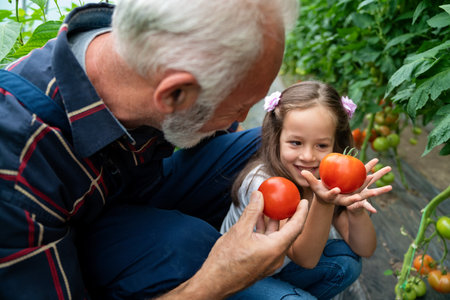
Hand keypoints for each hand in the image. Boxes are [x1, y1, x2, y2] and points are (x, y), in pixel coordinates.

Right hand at [190, 191, 308, 297]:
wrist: (215, 283)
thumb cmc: (226, 259)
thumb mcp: (239, 230)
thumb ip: (252, 211)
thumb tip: (259, 194)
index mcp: (275, 249)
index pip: (296, 228)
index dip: (301, 213)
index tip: (304, 201)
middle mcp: (276, 257)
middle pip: (287, 233)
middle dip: (287, 216)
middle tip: (287, 201)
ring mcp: (269, 262)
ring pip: (276, 239)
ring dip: (272, 223)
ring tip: (268, 207)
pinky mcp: (262, 264)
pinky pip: (268, 245)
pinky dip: (265, 232)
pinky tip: (257, 221)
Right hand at [301, 158, 391, 211]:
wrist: (328, 196)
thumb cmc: (320, 190)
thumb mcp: (315, 186)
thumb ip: (309, 179)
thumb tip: (302, 172)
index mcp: (337, 199)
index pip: (337, 198)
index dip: (337, 194)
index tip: (337, 190)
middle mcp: (348, 199)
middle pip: (359, 198)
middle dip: (366, 197)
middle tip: (372, 194)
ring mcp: (354, 195)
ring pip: (368, 193)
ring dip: (379, 191)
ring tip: (389, 187)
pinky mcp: (357, 190)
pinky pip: (367, 185)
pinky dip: (372, 179)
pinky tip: (378, 172)